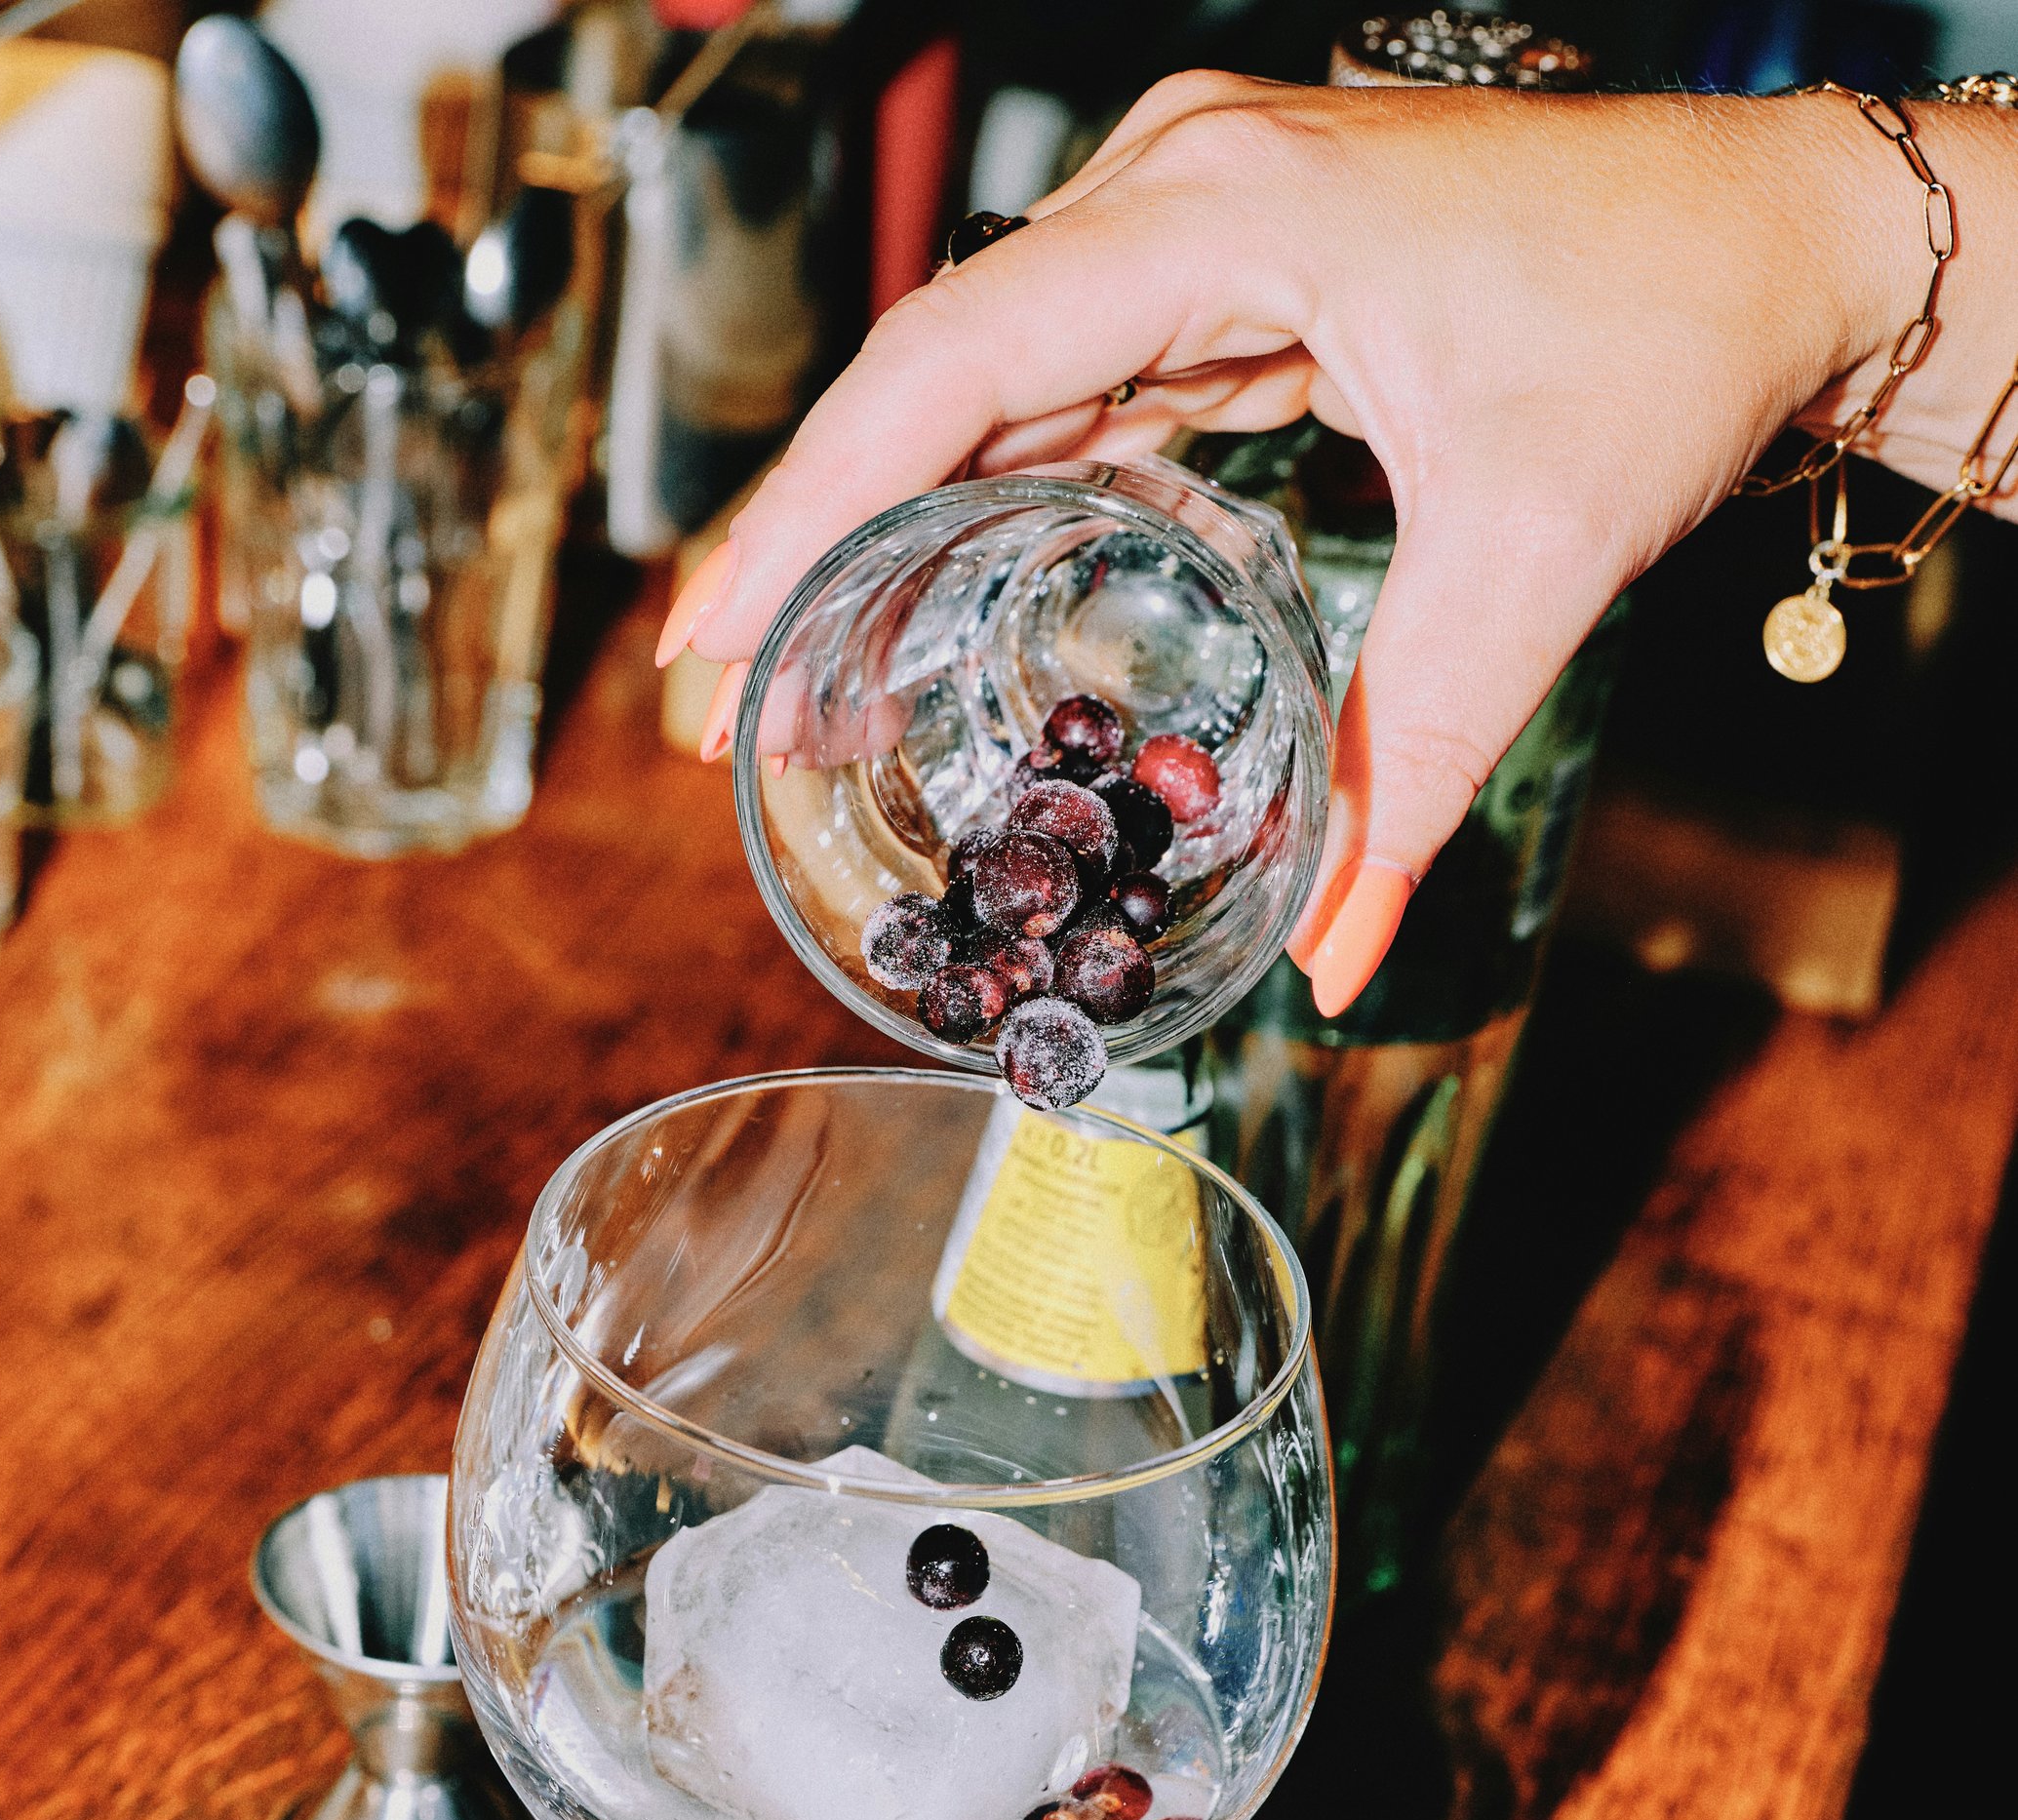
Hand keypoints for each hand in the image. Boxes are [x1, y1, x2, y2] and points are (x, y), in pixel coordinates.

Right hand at [662, 83, 2017, 1008]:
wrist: (1783, 231)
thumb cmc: (1670, 332)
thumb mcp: (1528, 563)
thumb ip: (1409, 767)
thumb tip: (1333, 957)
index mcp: (1220, 216)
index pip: (950, 367)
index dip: (809, 509)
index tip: (713, 644)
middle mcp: (1179, 186)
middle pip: (929, 370)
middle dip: (808, 537)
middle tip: (711, 704)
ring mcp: (1194, 216)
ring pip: (980, 375)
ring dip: (876, 516)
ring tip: (782, 671)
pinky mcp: (1222, 266)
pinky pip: (1057, 378)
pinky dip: (977, 484)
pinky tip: (923, 588)